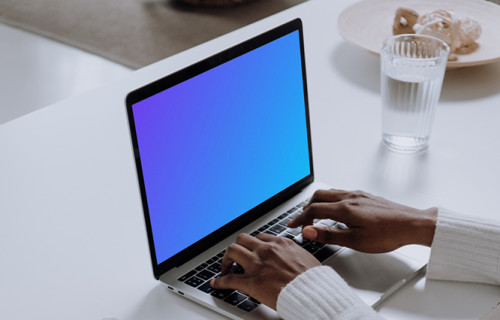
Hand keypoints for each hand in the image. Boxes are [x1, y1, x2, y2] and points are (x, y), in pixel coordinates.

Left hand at [210, 233, 320, 309]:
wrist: (315, 294)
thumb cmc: (315, 281)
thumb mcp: (306, 258)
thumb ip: (293, 255)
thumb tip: (292, 258)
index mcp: (281, 244)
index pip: (259, 237)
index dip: (252, 245)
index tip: (250, 251)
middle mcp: (267, 250)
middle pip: (242, 239)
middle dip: (236, 248)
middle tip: (235, 258)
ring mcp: (258, 265)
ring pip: (232, 251)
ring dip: (226, 260)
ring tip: (225, 268)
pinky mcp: (252, 282)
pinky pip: (229, 279)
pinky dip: (220, 281)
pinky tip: (216, 283)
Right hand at [288, 189, 437, 252]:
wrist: (413, 224)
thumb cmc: (388, 234)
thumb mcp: (356, 241)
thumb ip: (329, 235)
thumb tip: (308, 231)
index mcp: (345, 209)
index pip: (313, 210)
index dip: (300, 218)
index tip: (292, 225)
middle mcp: (349, 197)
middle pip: (318, 196)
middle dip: (306, 208)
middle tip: (301, 220)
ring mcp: (358, 195)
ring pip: (330, 192)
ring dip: (317, 202)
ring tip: (314, 213)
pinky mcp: (365, 195)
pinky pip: (341, 192)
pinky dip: (330, 199)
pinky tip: (335, 208)